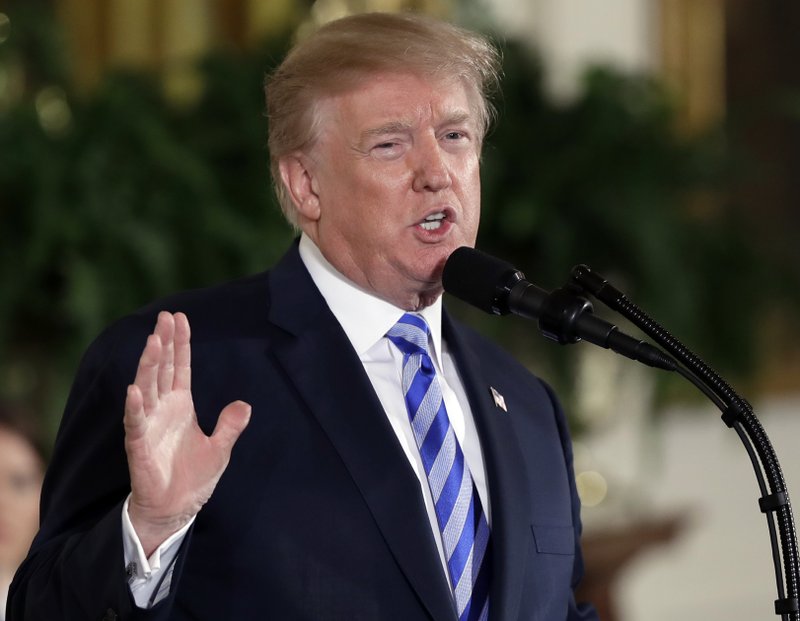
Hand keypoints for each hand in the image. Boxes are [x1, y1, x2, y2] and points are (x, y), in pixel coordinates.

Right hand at [123, 311, 250, 555]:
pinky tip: (134, 390)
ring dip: (148, 365)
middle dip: (162, 343)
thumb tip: (245, 404)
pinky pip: (136, 423)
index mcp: (181, 406)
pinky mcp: (139, 446)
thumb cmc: (194, 478)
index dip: (180, 344)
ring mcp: (149, 425)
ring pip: (147, 388)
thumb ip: (231, 426)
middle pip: (161, 369)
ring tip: (152, 341)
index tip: (179, 318)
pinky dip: (135, 406)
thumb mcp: (220, 448)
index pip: (179, 368)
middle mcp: (163, 409)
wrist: (176, 508)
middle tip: (164, 317)